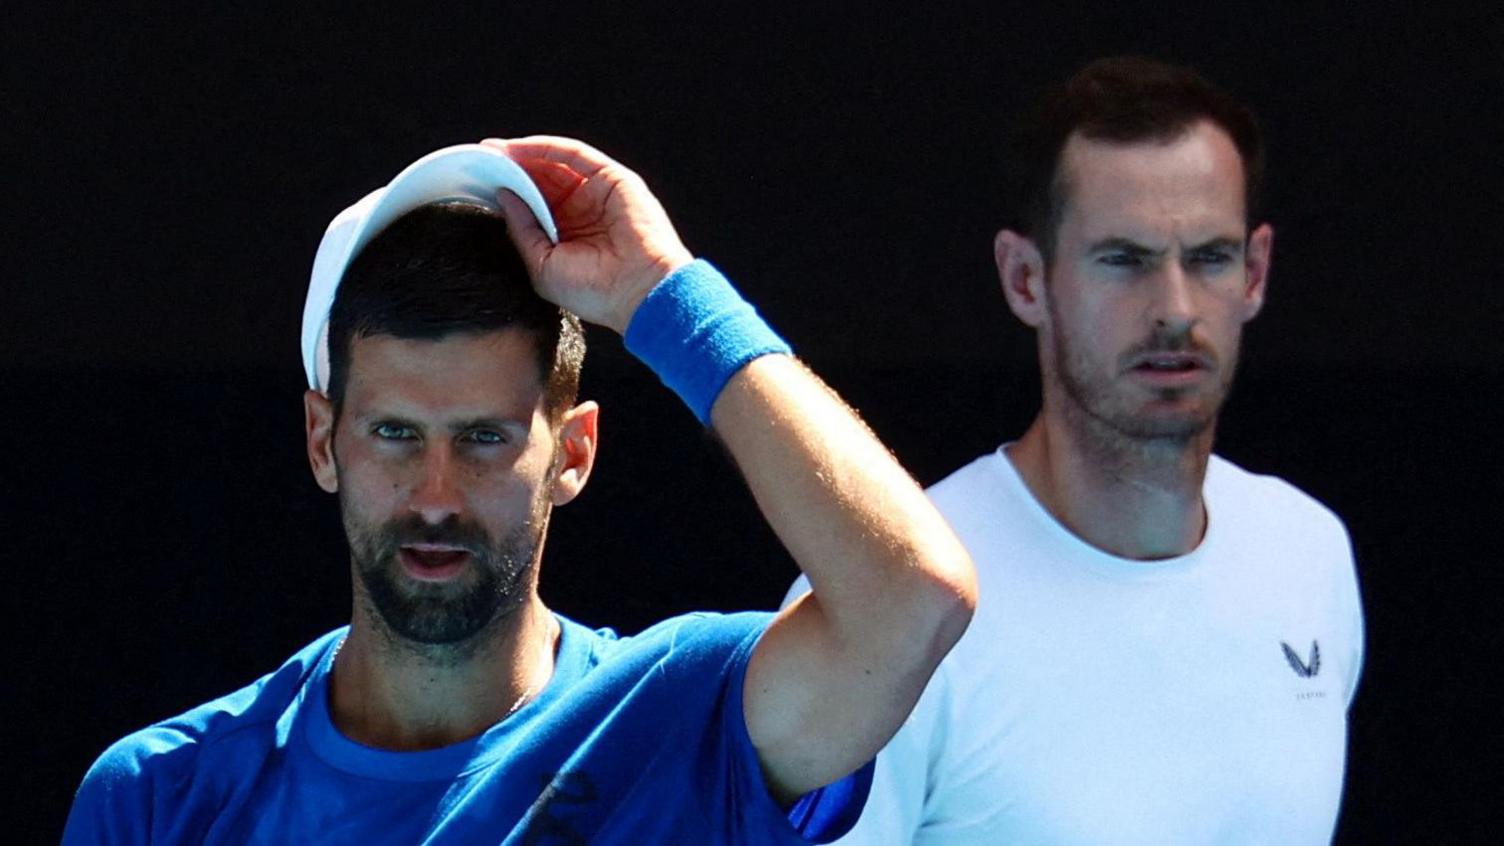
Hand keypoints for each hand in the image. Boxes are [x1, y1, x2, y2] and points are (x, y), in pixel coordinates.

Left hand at [482, 136, 693, 333]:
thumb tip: (502, 196)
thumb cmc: (594, 291)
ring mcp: (598, 194)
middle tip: (479, 159)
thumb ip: (522, 230)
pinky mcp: (612, 179)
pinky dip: (545, 148)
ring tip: (493, 151)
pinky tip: (518, 149)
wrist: (638, 292)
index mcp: (568, 236)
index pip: (533, 205)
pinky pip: (574, 154)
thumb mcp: (542, 265)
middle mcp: (582, 212)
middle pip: (541, 180)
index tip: (477, 183)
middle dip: (510, 169)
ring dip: (523, 155)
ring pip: (555, 164)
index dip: (507, 192)